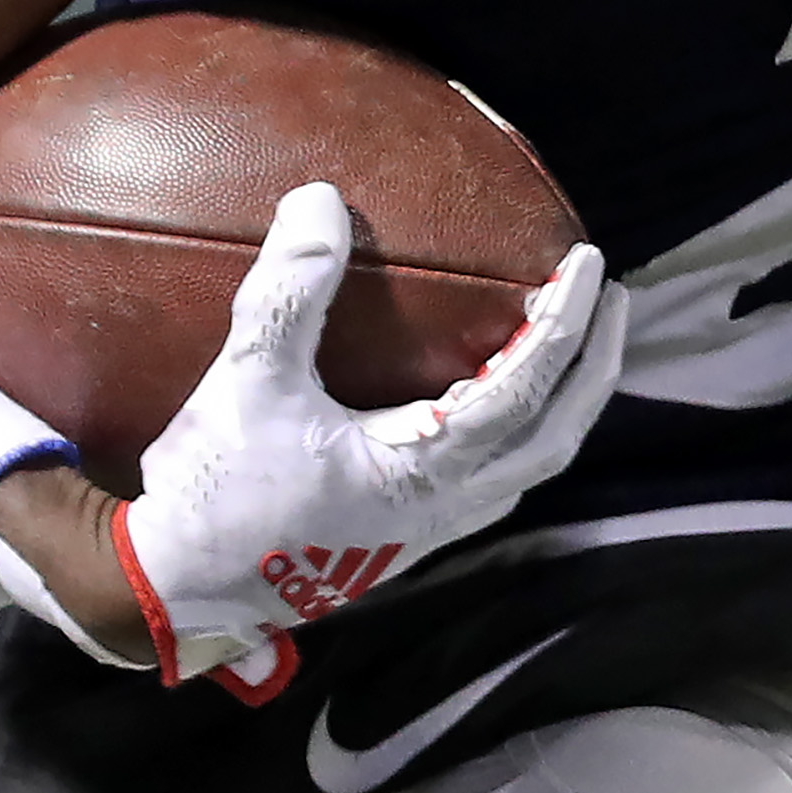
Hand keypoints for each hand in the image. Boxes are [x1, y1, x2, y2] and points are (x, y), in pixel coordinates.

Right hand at [112, 184, 624, 685]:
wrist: (183, 591)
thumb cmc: (218, 492)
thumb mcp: (249, 382)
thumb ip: (290, 293)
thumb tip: (321, 201)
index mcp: (431, 467)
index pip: (529, 383)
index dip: (566, 318)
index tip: (589, 262)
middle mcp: (452, 504)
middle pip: (560, 432)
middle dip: (595, 363)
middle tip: (609, 296)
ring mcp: (436, 527)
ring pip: (535, 462)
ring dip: (565, 400)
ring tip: (568, 341)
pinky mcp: (412, 535)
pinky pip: (499, 476)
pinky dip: (522, 429)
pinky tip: (499, 398)